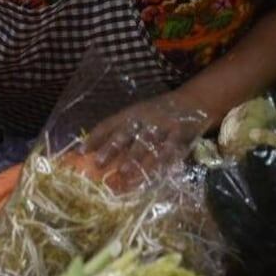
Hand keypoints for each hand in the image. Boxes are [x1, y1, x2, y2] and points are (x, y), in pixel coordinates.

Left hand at [84, 91, 211, 184]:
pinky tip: (153, 174)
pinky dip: (161, 162)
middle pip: (125, 134)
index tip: (81, 151)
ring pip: (147, 144)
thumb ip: (120, 131)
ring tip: (124, 174)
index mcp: (132, 113)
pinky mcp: (180, 134)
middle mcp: (145, 118)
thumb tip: (95, 151)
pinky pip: (170, 150)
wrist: (194, 101)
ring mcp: (163, 126)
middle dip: (111, 148)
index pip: (109, 124)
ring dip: (135, 159)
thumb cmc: (158, 113)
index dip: (95, 137)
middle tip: (98, 163)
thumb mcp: (138, 115)